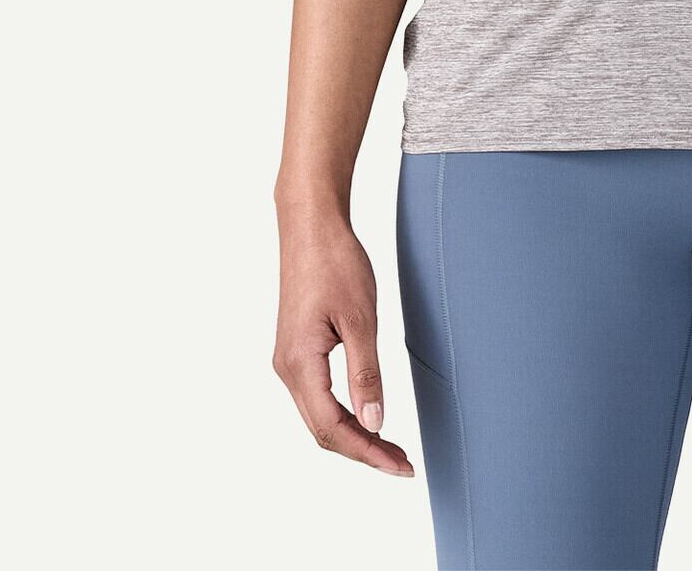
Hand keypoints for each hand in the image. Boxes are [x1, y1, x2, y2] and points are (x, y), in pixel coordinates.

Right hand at [274, 206, 414, 477]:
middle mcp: (288, 369)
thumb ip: (366, 373)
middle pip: (323, 429)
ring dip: (354, 434)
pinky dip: (343, 413)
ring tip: (390, 447)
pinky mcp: (297, 350)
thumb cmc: (336, 263)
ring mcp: (289, 361)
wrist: (311, 226)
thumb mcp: (360, 318)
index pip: (332, 427)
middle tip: (403, 463)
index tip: (401, 465)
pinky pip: (318, 396)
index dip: (368, 452)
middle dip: (363, 451)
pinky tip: (367, 415)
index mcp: (299, 365)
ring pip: (319, 415)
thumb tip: (375, 421)